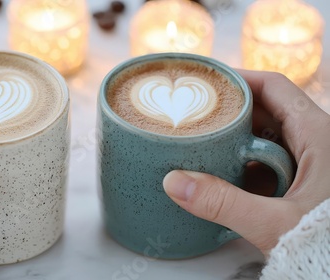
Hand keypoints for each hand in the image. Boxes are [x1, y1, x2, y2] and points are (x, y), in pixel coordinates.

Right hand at [163, 71, 329, 254]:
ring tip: (203, 140)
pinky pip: (271, 160)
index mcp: (317, 135)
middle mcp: (316, 141)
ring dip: (236, 138)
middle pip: (267, 109)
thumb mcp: (274, 222)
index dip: (239, 78)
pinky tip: (224, 173)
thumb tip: (175, 182)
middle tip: (196, 112)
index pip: (274, 86)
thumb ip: (223, 203)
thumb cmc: (325, 242)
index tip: (208, 80)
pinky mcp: (304, 181)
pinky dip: (246, 162)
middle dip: (230, 110)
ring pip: (267, 136)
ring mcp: (311, 162)